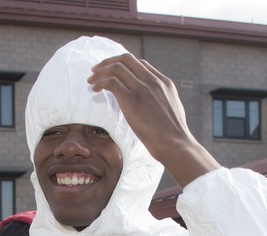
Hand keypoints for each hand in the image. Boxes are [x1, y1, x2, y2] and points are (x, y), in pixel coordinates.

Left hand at [87, 53, 219, 187]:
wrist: (175, 144)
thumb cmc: (173, 135)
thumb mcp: (171, 110)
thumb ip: (161, 101)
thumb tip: (152, 106)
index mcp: (164, 82)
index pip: (140, 64)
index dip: (123, 65)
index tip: (111, 73)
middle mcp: (153, 81)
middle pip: (126, 59)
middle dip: (108, 62)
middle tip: (96, 70)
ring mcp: (143, 89)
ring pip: (116, 68)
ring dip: (100, 72)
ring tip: (91, 81)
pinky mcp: (132, 100)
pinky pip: (111, 82)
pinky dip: (100, 83)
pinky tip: (95, 90)